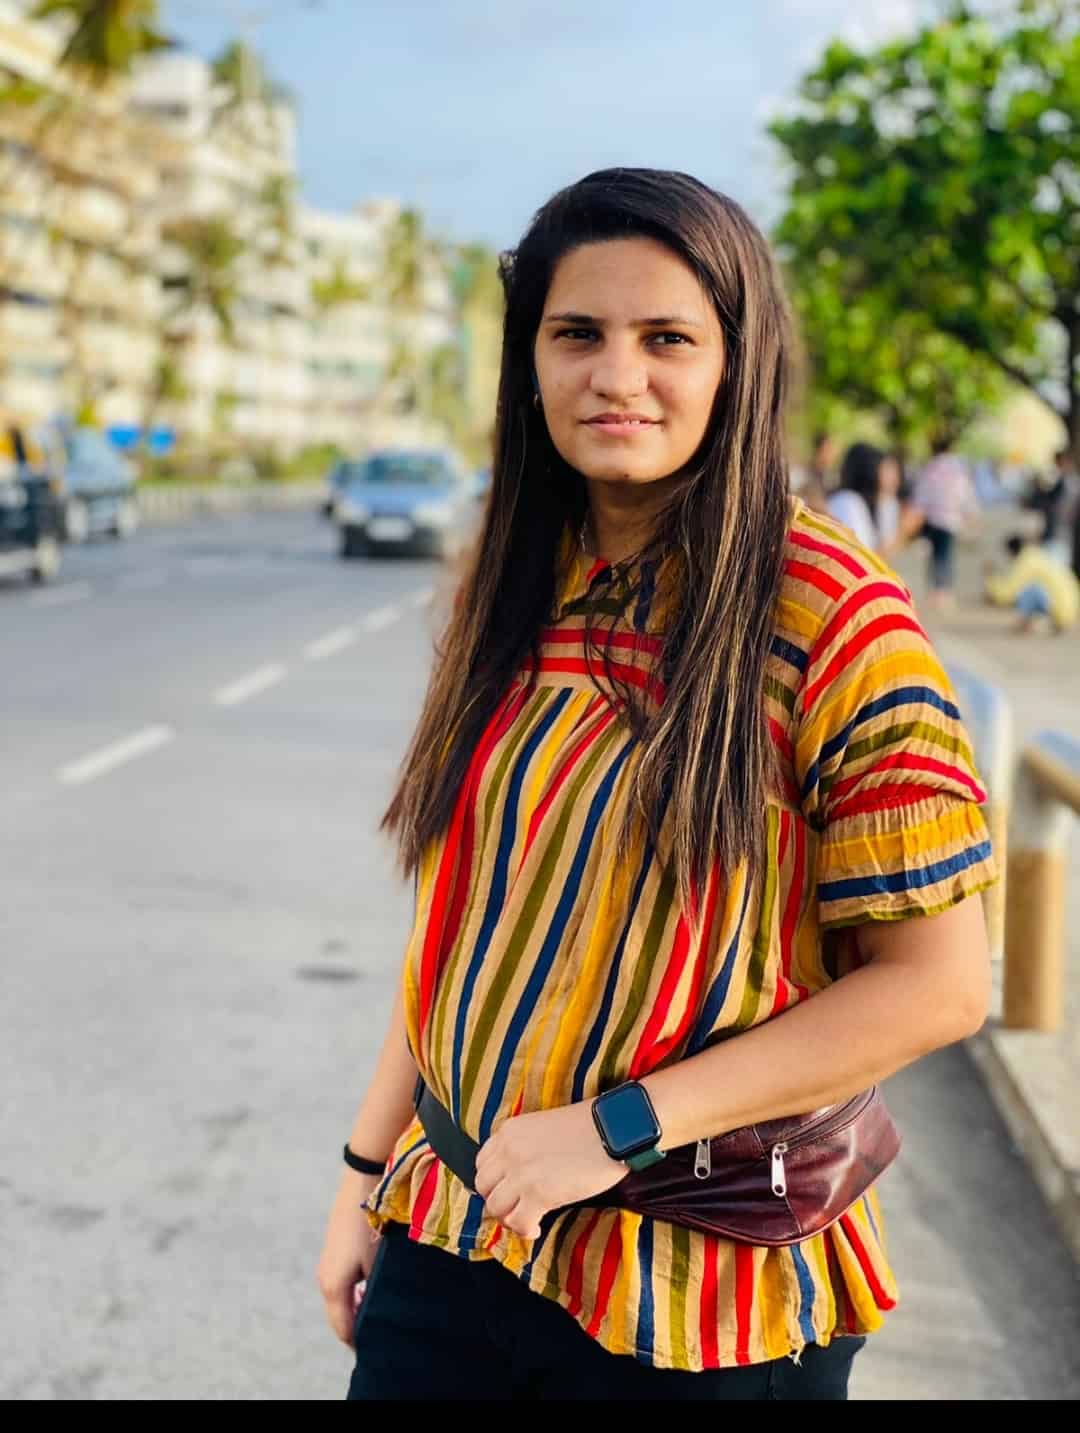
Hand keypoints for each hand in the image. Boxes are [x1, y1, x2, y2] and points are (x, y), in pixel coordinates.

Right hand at [316, 1170, 382, 1349]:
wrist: (363, 1181)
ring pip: (340, 1296)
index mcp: (333, 1286)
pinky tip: (372, 1282)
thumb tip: (377, 1312)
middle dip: (358, 1324)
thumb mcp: (378, 1263)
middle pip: (339, 1314)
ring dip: (357, 1304)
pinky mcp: (332, 1248)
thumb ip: (374, 1292)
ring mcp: (326, 1262)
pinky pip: (341, 1280)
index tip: (379, 1344)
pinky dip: (354, 1288)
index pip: (343, 1329)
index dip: (360, 1341)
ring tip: (379, 1305)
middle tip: (383, 1326)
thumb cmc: (372, 1223)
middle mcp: (324, 1277)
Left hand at [474, 1102, 626, 1239]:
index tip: (507, 1190)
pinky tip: (537, 1228)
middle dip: (499, 1201)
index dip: (494, 1182)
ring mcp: (521, 1173)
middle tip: (517, 1208)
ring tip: (528, 1219)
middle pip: (484, 1187)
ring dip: (510, 1218)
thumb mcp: (544, 1128)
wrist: (612, 1130)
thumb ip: (524, 1147)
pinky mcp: (538, 1194)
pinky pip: (518, 1222)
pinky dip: (525, 1230)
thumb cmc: (587, 1128)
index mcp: (509, 1131)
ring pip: (496, 1207)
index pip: (482, 1163)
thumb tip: (518, 1177)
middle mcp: (509, 1151)